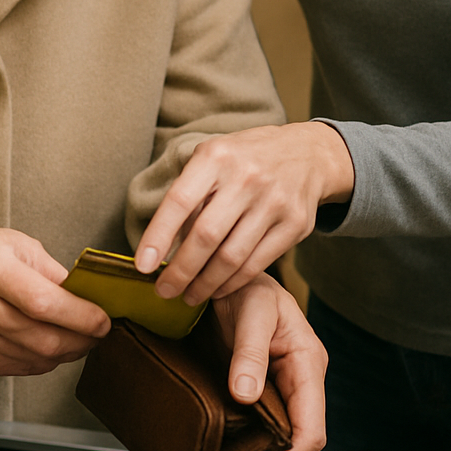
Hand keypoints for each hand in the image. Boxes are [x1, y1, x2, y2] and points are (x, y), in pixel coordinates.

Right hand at [0, 223, 110, 377]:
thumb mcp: (20, 246)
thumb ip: (55, 274)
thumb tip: (90, 301)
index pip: (43, 303)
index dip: (80, 317)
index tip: (103, 320)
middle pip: (43, 337)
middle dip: (81, 339)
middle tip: (98, 332)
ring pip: (36, 358)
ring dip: (67, 352)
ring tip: (80, 338)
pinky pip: (22, 367)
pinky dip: (45, 360)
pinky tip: (52, 345)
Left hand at [127, 273, 326, 450]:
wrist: (223, 270)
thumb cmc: (251, 284)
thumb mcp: (254, 311)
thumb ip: (252, 350)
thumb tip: (247, 393)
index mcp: (305, 367)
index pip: (309, 430)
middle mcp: (289, 385)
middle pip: (281, 445)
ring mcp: (265, 391)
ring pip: (255, 441)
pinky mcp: (241, 391)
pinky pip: (233, 424)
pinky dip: (210, 443)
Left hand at [134, 122, 353, 304]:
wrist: (308, 154)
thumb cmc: (246, 159)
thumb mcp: (214, 156)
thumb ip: (190, 192)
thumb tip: (161, 243)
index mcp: (217, 156)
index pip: (180, 201)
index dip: (157, 236)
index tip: (143, 266)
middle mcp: (246, 177)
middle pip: (206, 236)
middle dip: (180, 271)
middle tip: (164, 290)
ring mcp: (274, 201)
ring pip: (232, 257)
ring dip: (205, 284)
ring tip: (189, 295)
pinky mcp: (295, 224)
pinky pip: (257, 264)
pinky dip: (233, 283)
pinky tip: (218, 289)